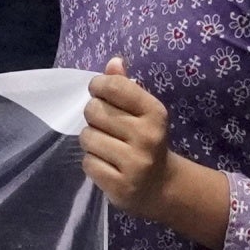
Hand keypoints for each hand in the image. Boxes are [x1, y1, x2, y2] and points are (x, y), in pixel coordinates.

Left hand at [82, 59, 177, 219]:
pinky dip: (92, 162)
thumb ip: (126, 86)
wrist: (162, 186)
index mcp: (155, 113)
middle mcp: (147, 137)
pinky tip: (107, 164)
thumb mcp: (143, 112)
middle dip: (94, 116)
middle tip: (105, 124)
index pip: (115, 86)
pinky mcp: (120, 187)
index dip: (99, 86)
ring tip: (106, 146)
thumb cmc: (147, 140)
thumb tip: (113, 62)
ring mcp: (134, 164)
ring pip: (87, 138)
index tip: (99, 92)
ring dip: (91, 141)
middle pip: (94, 111)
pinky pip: (88, 163)